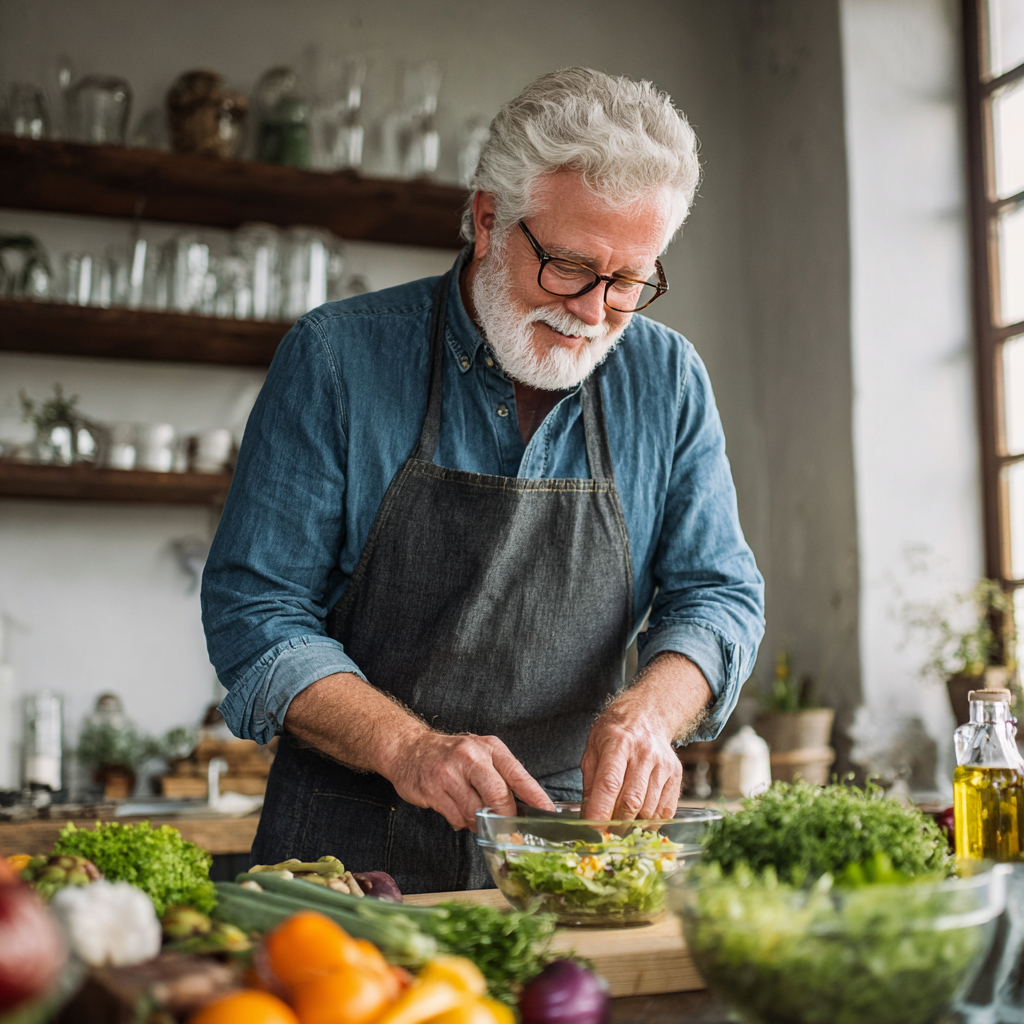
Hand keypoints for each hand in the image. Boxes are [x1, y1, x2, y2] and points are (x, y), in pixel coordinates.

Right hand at [382, 730, 554, 831]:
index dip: (536, 797)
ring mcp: (449, 774)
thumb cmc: (452, 754)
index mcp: (489, 748)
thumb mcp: (482, 754)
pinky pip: (456, 819)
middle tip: (508, 827)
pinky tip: (456, 808)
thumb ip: (503, 776)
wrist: (409, 749)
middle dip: (505, 817)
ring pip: (476, 813)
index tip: (548, 813)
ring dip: (480, 822)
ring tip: (474, 811)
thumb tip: (527, 807)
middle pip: (498, 797)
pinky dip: (461, 821)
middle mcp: (470, 758)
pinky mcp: (432, 791)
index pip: (519, 775)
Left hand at [579, 652, 710, 820]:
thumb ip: (590, 782)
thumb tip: (587, 816)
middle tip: (604, 834)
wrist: (647, 715)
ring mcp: (663, 765)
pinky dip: (650, 822)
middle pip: (631, 801)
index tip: (592, 831)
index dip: (600, 811)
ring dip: (632, 825)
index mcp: (617, 743)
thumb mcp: (593, 748)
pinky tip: (639, 819)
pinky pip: (665, 810)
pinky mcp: (676, 775)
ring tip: (620, 826)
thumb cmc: (614, 733)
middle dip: (615, 824)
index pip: (609, 784)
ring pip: (648, 810)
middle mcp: (643, 754)